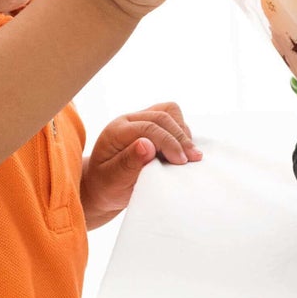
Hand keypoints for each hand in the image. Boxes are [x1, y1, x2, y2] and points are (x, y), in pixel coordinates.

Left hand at [82, 102, 201, 224]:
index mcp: (116, 131)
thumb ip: (128, 163)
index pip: (148, 127)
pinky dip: (182, 132)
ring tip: (190, 155)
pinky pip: (172, 118)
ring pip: (169, 111)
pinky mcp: (152, 125)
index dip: (168, 142)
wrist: (103, 186)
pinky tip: (183, 151)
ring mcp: (141, 120)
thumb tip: (147, 145)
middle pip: (162, 116)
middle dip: (180, 138)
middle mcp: (128, 120)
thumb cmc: (107, 186)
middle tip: (193, 159)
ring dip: (182, 132)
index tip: (181, 162)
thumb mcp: (113, 180)